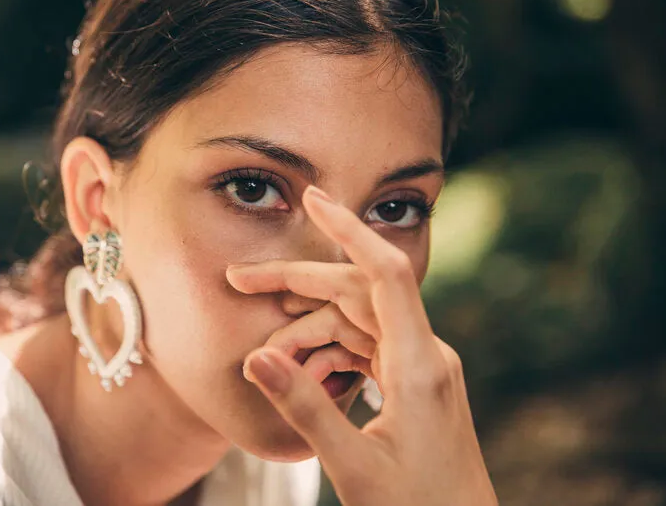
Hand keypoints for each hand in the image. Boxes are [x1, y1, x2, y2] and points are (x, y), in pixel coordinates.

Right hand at [225, 185, 496, 505]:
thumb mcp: (354, 468)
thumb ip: (305, 409)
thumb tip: (257, 358)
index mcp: (419, 364)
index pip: (385, 273)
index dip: (348, 230)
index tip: (313, 198)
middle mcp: (425, 355)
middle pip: (356, 295)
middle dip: (297, 286)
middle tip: (240, 280)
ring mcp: (422, 369)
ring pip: (354, 325)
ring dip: (307, 334)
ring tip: (267, 361)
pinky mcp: (414, 386)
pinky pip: (364, 352)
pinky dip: (327, 356)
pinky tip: (300, 376)